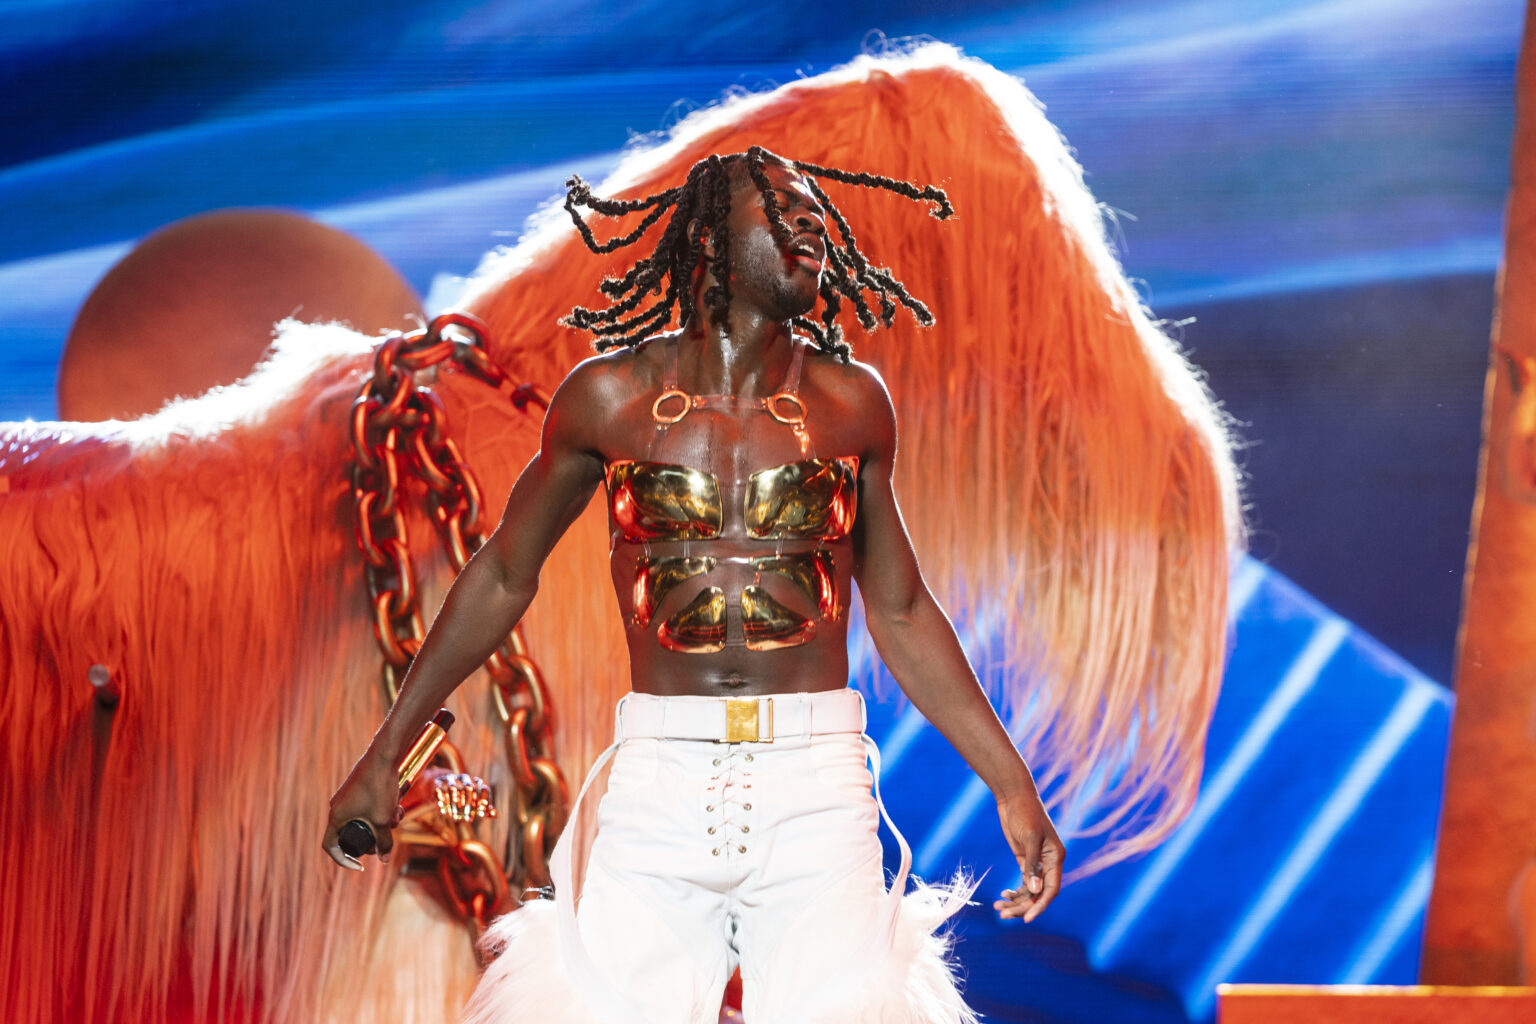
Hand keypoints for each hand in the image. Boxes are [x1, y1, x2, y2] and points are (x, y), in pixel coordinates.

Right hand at [322, 748, 400, 870]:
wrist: (384, 756)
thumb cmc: (379, 787)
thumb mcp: (383, 819)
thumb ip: (384, 842)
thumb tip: (385, 860)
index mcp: (336, 817)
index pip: (331, 847)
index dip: (343, 860)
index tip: (359, 866)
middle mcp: (338, 808)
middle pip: (350, 835)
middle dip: (371, 840)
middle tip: (385, 840)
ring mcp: (347, 798)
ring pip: (363, 821)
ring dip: (381, 824)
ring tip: (397, 816)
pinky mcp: (359, 791)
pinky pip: (367, 809)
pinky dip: (381, 811)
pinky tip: (398, 806)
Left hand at [993, 790, 1063, 921]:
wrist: (1013, 796)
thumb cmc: (1025, 812)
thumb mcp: (1030, 837)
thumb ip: (1032, 864)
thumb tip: (1034, 891)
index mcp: (1056, 858)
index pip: (1051, 889)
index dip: (1040, 905)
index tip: (1026, 918)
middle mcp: (1049, 864)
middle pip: (1038, 894)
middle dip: (1022, 906)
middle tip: (1003, 915)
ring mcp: (1036, 863)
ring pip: (1030, 891)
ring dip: (1016, 901)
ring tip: (998, 908)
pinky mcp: (1025, 860)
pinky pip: (1023, 883)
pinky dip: (1014, 892)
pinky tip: (1002, 896)